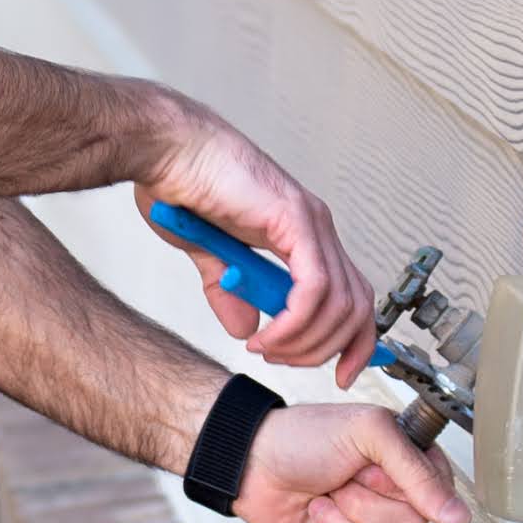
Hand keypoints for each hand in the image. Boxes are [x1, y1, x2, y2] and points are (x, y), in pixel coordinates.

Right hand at [137, 125, 380, 379]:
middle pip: (358, 307)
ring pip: (340, 305)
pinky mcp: (294, 219)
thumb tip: (247, 327)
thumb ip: (231, 290)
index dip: (352, 341)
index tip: (337, 373)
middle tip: (283, 361)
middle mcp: (316, 228)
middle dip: (328, 350)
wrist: (165, 148)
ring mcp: (310, 222)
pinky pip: (313, 289)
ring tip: (267, 349)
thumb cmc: (183, 186)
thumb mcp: (210, 255)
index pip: (351, 297)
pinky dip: (294, 324)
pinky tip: (266, 336)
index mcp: (303, 235)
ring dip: (305, 342)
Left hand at [233, 400, 468, 522]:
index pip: (437, 497)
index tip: (368, 469)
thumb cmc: (304, 437)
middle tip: (339, 483)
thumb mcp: (368, 432)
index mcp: (409, 465)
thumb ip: (416, 471)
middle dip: (363, 508)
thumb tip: (458, 516)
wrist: (250, 465)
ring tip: (321, 504)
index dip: (398, 488)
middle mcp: (396, 499)